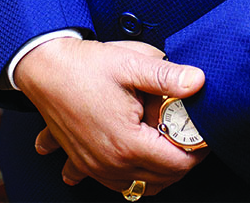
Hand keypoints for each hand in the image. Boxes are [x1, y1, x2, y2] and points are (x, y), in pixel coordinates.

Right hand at [14, 38, 207, 193]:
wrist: (44, 68)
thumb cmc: (86, 65)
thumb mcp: (131, 63)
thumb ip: (168, 76)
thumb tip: (198, 81)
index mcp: (127, 142)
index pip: (177, 163)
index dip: (198, 150)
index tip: (205, 133)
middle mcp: (110, 164)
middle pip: (162, 179)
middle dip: (181, 159)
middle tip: (189, 133)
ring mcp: (94, 167)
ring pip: (139, 187)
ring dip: (158, 170)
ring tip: (167, 142)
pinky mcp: (83, 164)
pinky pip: (115, 184)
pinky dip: (131, 176)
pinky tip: (135, 160)